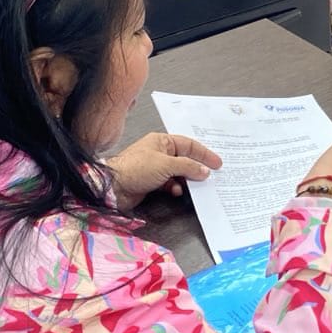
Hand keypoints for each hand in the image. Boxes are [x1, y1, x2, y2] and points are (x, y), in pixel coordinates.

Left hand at [106, 132, 222, 211]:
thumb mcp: (166, 164)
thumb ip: (188, 166)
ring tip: (194, 185)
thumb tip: (204, 171)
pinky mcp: (152, 181)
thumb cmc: (136, 168)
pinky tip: (177, 191)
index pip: (189, 144)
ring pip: (178, 173)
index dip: (204, 153)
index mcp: (162, 141)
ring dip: (186, 180)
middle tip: (210, 176)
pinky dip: (175, 187)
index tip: (217, 163)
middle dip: (196, 168)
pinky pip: (170, 183)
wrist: (114, 187)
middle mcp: (159, 152)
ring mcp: (155, 167)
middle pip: (185, 159)